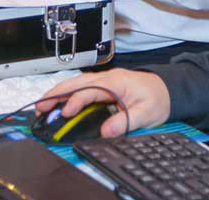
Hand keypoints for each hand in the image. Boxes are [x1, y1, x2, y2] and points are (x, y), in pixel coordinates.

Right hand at [36, 69, 170, 136]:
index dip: (76, 101)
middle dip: (57, 93)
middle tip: (41, 105)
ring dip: (59, 92)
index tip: (65, 113)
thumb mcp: (146, 112)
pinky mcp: (104, 87)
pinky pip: (81, 88)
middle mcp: (107, 79)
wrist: (167, 89)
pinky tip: (59, 103)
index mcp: (115, 82)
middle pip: (77, 82)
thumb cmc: (157, 97)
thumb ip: (126, 121)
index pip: (89, 90)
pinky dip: (67, 94)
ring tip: (43, 104)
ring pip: (76, 84)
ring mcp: (104, 82)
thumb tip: (106, 131)